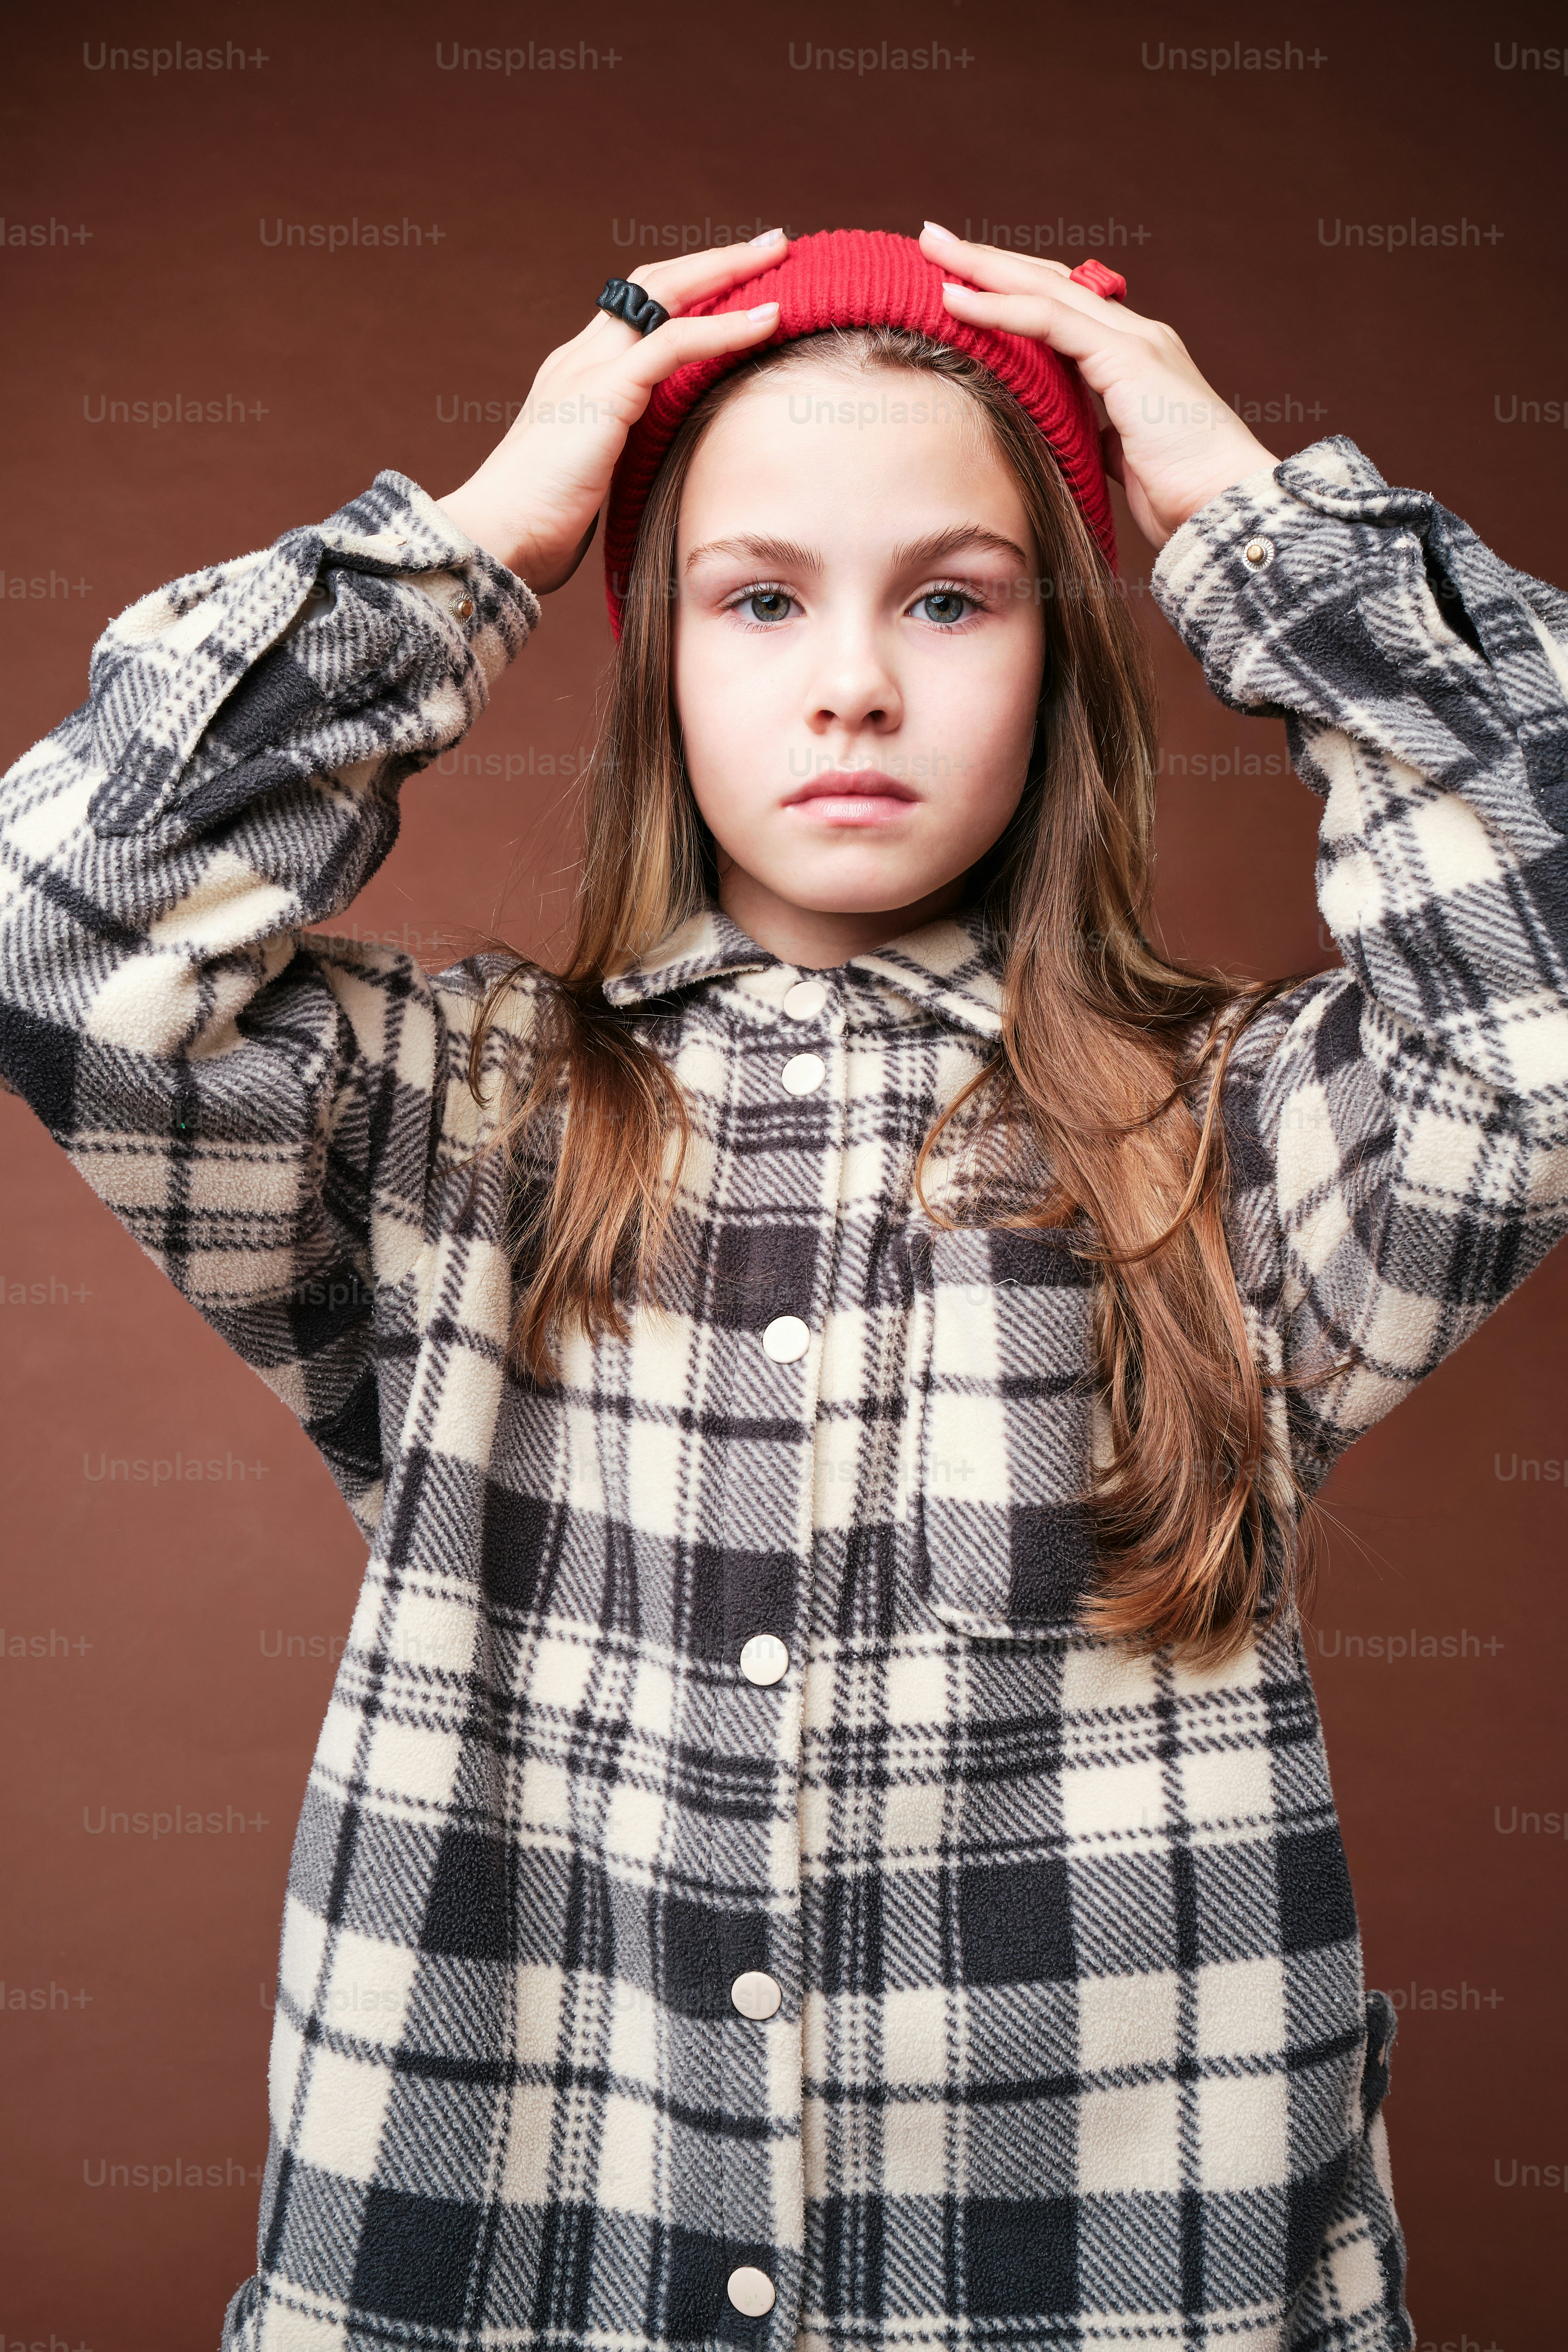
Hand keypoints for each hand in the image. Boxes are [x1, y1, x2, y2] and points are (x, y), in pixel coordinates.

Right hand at [437, 236, 788, 589]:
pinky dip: (723, 329)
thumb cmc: (539, 528)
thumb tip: (659, 478)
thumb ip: (624, 461)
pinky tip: (766, 321)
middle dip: (715, 260)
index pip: (639, 312)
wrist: (495, 540)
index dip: (690, 290)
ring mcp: (588, 370)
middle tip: (772, 244)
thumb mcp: (595, 482)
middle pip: (654, 284)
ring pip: (665, 295)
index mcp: (578, 378)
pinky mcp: (602, 394)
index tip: (741, 282)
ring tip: (779, 256)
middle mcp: (580, 360)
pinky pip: (672, 344)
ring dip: (727, 271)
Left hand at [919, 222, 1278, 551]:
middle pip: (1049, 283)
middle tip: (933, 239)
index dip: (1010, 290)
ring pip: (1045, 289)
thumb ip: (1095, 434)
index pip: (1061, 308)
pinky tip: (958, 301)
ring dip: (984, 268)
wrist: (1226, 509)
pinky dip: (1000, 308)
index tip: (959, 282)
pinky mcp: (1126, 359)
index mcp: (1132, 360)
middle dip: (989, 260)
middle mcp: (1134, 337)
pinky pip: (1050, 322)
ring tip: (933, 249)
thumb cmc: (1182, 497)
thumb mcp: (1122, 460)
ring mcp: (1133, 342)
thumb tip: (1069, 436)